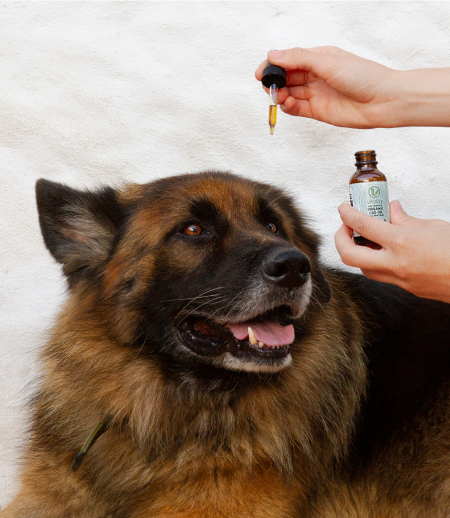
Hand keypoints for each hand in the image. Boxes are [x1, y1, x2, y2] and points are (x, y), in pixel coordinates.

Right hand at [256, 47, 449, 128]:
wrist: (382, 101)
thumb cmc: (363, 77)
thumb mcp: (327, 61)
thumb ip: (299, 58)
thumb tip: (274, 55)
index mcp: (318, 58)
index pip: (288, 60)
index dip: (274, 65)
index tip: (262, 72)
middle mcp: (315, 76)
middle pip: (286, 77)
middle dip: (274, 81)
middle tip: (269, 86)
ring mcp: (316, 94)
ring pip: (289, 93)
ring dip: (280, 95)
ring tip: (280, 96)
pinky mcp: (318, 111)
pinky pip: (296, 109)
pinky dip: (288, 107)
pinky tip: (287, 104)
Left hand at [335, 200, 449, 302]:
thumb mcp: (432, 226)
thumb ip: (406, 219)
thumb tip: (392, 210)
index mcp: (401, 242)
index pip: (363, 225)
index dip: (347, 214)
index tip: (343, 208)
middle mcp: (395, 263)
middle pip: (349, 255)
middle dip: (340, 239)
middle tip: (345, 227)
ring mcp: (398, 279)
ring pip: (362, 268)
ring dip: (356, 252)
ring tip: (363, 238)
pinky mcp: (405, 288)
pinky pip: (380, 275)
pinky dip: (374, 262)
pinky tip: (382, 252)